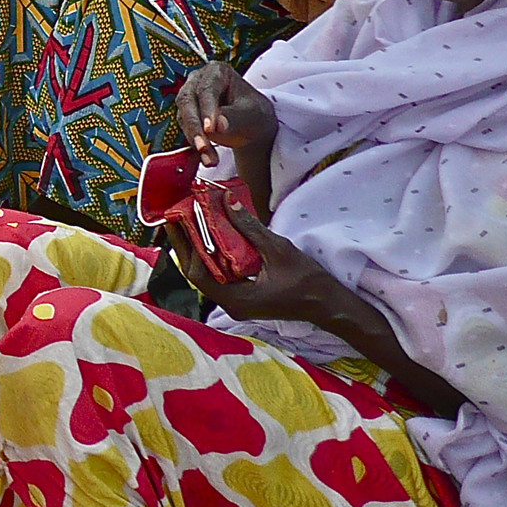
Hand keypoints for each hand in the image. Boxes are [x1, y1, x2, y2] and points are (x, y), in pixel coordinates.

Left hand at [165, 200, 340, 319]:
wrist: (328, 303)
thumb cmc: (307, 280)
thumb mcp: (277, 249)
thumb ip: (249, 227)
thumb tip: (226, 202)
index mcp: (235, 299)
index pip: (198, 273)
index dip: (187, 246)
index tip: (179, 221)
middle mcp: (230, 304)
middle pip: (198, 273)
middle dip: (187, 244)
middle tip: (178, 217)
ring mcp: (236, 301)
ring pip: (207, 273)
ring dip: (199, 247)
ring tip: (190, 221)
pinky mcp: (243, 295)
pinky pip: (220, 274)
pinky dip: (214, 254)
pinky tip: (212, 234)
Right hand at [176, 61, 276, 167]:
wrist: (252, 125)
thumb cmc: (255, 113)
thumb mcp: (251, 114)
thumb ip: (234, 118)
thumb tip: (217, 127)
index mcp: (217, 72)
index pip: (207, 89)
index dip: (206, 109)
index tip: (210, 129)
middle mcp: (198, 81)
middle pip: (188, 102)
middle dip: (195, 127)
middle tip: (203, 147)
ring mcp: (190, 98)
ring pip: (184, 118)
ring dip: (195, 140)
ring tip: (211, 160)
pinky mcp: (187, 116)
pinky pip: (187, 131)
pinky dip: (196, 146)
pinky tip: (208, 159)